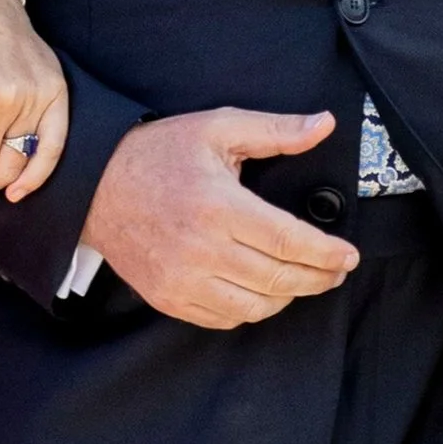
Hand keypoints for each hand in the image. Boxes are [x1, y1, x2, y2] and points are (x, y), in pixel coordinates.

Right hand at [78, 108, 357, 328]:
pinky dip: (250, 310)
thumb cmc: (158, 154)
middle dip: (318, 278)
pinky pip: (223, 318)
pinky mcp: (168, 297)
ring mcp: (182, 279)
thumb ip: (275, 130)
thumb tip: (323, 125)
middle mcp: (201, 248)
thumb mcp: (216, 128)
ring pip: (255, 306)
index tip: (348, 256)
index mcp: (218, 205)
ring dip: (288, 297)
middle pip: (278, 279)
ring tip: (302, 280)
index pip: (288, 241)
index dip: (325, 253)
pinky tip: (261, 292)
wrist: (94, 186)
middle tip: (336, 271)